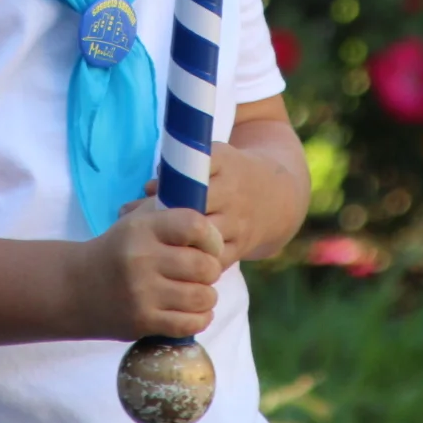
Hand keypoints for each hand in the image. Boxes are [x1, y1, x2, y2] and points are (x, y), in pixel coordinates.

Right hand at [74, 199, 222, 341]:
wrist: (77, 287)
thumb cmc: (118, 249)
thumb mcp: (137, 220)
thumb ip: (171, 211)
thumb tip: (210, 211)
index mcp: (143, 228)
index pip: (195, 226)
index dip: (212, 237)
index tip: (210, 245)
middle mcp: (141, 259)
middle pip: (204, 266)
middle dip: (212, 270)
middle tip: (206, 271)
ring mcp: (142, 293)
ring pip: (201, 297)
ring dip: (208, 296)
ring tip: (201, 292)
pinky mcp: (142, 321)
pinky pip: (189, 324)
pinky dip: (201, 318)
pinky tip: (196, 311)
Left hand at [118, 141, 298, 271]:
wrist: (277, 197)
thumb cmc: (231, 174)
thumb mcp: (215, 159)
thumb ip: (181, 168)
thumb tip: (147, 189)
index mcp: (225, 165)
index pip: (195, 172)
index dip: (169, 186)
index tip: (148, 193)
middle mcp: (233, 195)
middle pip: (197, 210)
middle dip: (170, 220)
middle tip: (145, 228)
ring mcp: (239, 223)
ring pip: (205, 240)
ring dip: (180, 246)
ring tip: (156, 249)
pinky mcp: (241, 247)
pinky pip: (214, 261)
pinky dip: (194, 264)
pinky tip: (175, 264)